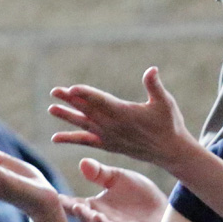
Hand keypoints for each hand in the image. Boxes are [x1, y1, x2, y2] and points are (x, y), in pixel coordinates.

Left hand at [49, 67, 199, 172]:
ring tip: (51, 109)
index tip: (71, 89)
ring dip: (67, 116)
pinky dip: (71, 139)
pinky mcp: (109, 145)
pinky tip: (56, 138)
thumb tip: (152, 69)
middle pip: (88, 111)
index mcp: (126, 114)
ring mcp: (110, 137)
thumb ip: (154, 86)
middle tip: (55, 91)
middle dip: (71, 101)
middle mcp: (114, 126)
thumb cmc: (169, 124)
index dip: (86, 95)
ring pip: (84, 124)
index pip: (102, 102)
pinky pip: (86, 141)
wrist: (170, 151)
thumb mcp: (165, 102)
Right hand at [59, 158, 167, 221]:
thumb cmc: (137, 194)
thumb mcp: (117, 179)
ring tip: (96, 217)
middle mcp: (105, 221)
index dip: (66, 203)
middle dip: (82, 216)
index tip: (55, 198)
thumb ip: (100, 173)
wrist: (163, 207)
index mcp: (97, 207)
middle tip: (76, 208)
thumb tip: (83, 162)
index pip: (78, 206)